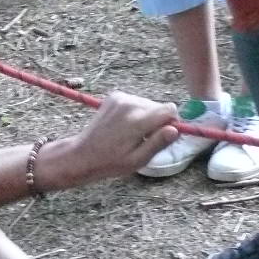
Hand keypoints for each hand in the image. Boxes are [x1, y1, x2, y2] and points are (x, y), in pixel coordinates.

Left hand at [53, 91, 179, 185]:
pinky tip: (124, 125)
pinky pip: (137, 101)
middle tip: (143, 139)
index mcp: (137, 120)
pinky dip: (136, 112)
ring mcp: (121, 97)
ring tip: (132, 134)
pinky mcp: (115, 96)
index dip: (172, 123)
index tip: (163, 136)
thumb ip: (158, 143)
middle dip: (158, 121)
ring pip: (149, 104)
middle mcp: (130, 104)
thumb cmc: (112, 162)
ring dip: (146, 117)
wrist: (84, 154)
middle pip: (160, 107)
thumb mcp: (138, 160)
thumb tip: (175, 129)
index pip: (170, 110)